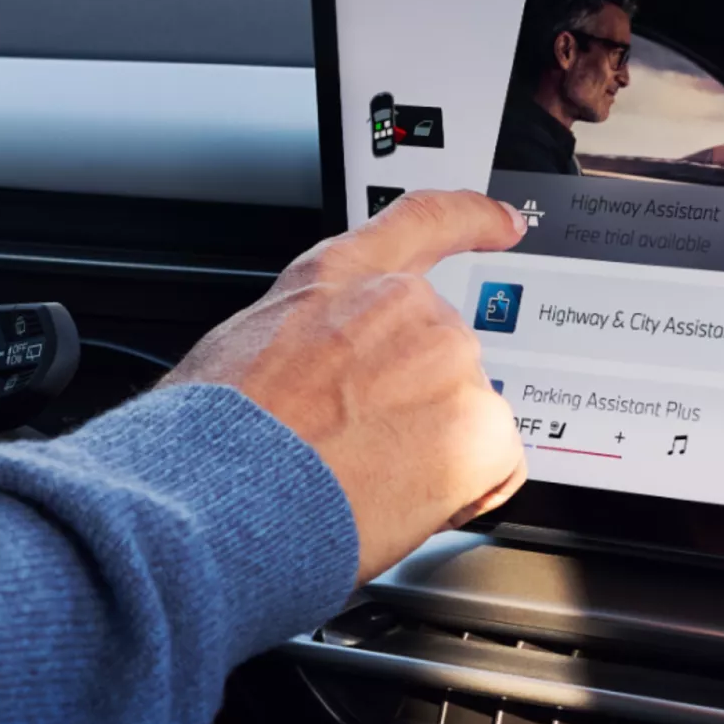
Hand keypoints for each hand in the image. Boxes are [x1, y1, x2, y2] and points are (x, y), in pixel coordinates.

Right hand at [161, 190, 528, 581]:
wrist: (224, 492)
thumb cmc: (217, 435)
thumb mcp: (242, 348)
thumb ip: (305, 341)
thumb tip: (314, 377)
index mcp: (339, 277)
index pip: (423, 222)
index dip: (472, 219)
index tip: (505, 222)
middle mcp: (402, 305)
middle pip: (440, 356)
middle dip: (414, 407)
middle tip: (362, 452)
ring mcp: (446, 360)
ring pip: (464, 416)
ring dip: (429, 453)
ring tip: (364, 483)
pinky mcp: (477, 424)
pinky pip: (494, 468)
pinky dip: (461, 496)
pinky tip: (404, 505)